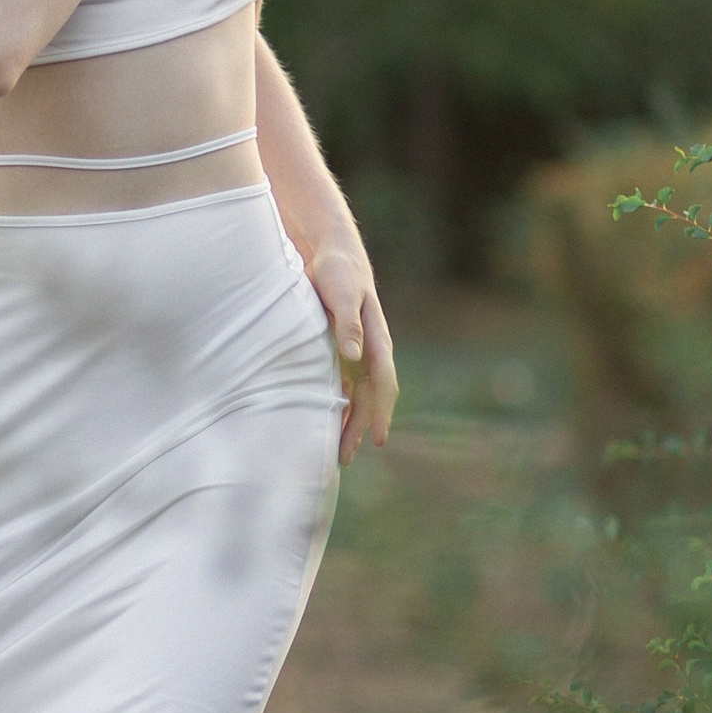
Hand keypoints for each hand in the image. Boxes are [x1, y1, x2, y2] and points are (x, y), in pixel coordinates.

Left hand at [306, 243, 396, 463]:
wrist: (332, 253)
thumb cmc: (337, 272)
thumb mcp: (341, 295)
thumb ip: (347, 324)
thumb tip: (355, 357)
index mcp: (377, 340)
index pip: (383, 384)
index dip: (380, 413)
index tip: (376, 439)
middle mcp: (371, 351)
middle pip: (371, 398)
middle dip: (361, 428)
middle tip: (346, 459)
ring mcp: (358, 352)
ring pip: (358, 396)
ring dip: (351, 423)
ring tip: (340, 453)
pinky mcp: (342, 350)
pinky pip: (345, 386)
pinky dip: (340, 406)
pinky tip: (328, 423)